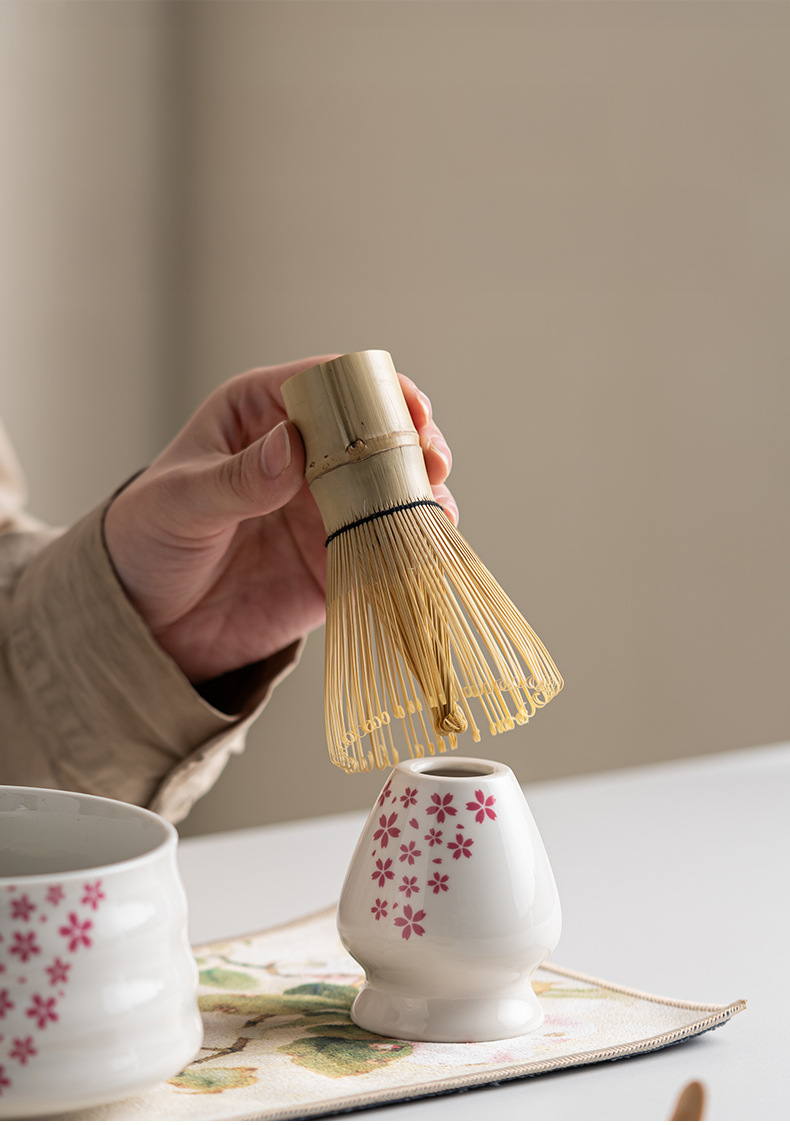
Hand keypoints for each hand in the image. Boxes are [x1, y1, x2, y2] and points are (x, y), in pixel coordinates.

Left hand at [103, 357, 456, 684]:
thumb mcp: (180, 503)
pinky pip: (386, 544)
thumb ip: (236, 479)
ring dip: (421, 490)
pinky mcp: (337, 558)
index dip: (373, 388)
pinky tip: (428, 544)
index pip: (326, 384)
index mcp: (259, 414)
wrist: (147, 622)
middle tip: (431, 458)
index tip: (407, 408)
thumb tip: (290, 446)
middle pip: (373, 431)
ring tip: (435, 505)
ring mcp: (324, 506)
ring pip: (390, 485)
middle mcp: (302, 454)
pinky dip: (413, 542)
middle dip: (412, 439)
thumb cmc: (147, 540)